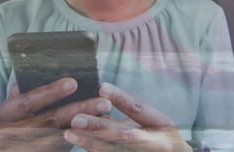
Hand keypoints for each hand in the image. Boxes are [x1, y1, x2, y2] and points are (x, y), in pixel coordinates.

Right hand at [0, 78, 112, 151]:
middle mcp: (14, 134)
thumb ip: (26, 87)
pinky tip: (102, 126)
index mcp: (4, 115)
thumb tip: (50, 66)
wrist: (5, 148)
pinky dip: (85, 136)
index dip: (50, 92)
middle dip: (79, 110)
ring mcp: (28, 148)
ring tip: (107, 112)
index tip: (73, 82)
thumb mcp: (13, 100)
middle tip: (103, 101)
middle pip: (51, 122)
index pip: (28, 102)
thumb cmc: (14, 115)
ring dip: (87, 125)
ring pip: (62, 137)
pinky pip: (66, 147)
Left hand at [63, 83, 192, 151]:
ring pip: (114, 150)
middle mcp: (156, 143)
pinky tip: (81, 144)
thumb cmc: (163, 137)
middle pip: (124, 134)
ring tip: (69, 133)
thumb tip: (103, 102)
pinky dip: (95, 151)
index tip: (102, 87)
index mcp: (163, 125)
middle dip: (99, 127)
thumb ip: (132, 113)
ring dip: (90, 142)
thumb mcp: (155, 122)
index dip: (121, 99)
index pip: (140, 109)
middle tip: (76, 118)